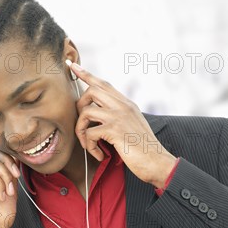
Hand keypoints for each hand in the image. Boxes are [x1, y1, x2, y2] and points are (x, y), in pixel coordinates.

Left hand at [70, 62, 176, 185]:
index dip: (85, 74)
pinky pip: (89, 133)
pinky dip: (90, 146)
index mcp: (126, 104)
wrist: (157, 162)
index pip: (103, 83)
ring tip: (89, 145)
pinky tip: (99, 154)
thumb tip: (99, 117)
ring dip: (81, 131)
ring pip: (85, 112)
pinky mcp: (115, 130)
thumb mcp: (133, 126)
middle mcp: (123, 106)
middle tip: (83, 126)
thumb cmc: (144, 149)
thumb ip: (119, 116)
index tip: (71, 65)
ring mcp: (118, 116)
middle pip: (91, 91)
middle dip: (80, 107)